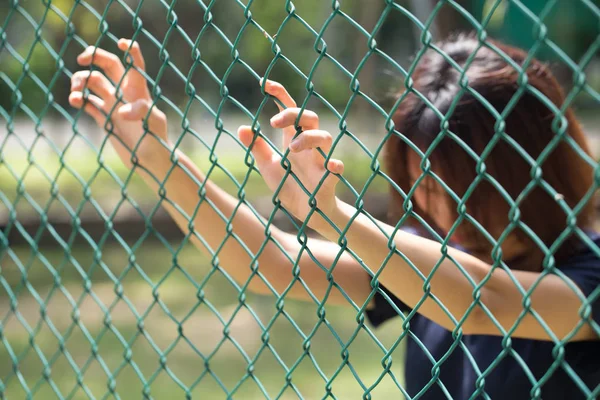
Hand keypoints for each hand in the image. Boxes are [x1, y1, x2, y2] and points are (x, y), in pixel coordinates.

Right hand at [69, 39, 167, 165]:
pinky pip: (88, 103)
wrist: (149, 160)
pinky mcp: (104, 118)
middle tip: (81, 58)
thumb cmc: (157, 140)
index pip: (135, 64)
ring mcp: (113, 104)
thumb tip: (121, 111)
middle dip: (94, 57)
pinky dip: (79, 99)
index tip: (122, 42)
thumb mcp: (153, 123)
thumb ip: (141, 112)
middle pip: (108, 65)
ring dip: (80, 80)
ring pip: (93, 82)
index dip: (130, 50)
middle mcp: (125, 93)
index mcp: (139, 90)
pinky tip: (76, 101)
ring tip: (76, 91)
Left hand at [237, 80, 344, 226]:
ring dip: (308, 138)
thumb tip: (242, 128)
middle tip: (273, 122)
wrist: (306, 213)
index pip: (289, 110)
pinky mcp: (329, 178)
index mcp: (292, 138)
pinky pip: (336, 166)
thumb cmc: (289, 186)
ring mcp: (320, 160)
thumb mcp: (268, 167)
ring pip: (324, 137)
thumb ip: (257, 148)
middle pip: (309, 117)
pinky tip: (329, 166)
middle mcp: (308, 145)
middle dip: (293, 114)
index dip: (279, 94)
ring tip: (291, 149)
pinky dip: (334, 165)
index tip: (264, 84)